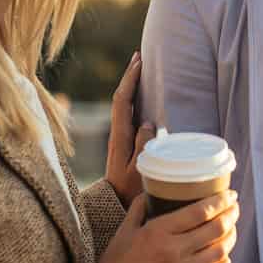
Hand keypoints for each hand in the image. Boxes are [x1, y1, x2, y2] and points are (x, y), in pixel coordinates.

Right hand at [98, 190, 238, 262]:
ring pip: (220, 251)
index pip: (200, 212)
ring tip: (232, 228)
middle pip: (216, 229)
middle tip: (234, 207)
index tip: (230, 194)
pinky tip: (224, 255)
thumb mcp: (124, 230)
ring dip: (231, 236)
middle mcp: (174, 251)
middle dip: (231, 214)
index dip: (221, 201)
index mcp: (159, 232)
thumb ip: (140, 208)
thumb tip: (153, 190)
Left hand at [104, 52, 153, 206]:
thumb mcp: (139, 171)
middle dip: (129, 76)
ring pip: (124, 105)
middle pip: (121, 98)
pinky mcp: (124, 143)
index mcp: (119, 136)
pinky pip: (130, 114)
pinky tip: (144, 96)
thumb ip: (143, 147)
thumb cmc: (129, 192)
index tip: (139, 62)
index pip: (122, 101)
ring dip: (132, 85)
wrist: (113, 206)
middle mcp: (117, 133)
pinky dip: (135, 99)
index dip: (130, 80)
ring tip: (142, 69)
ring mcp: (120, 137)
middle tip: (139, 56)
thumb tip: (149, 122)